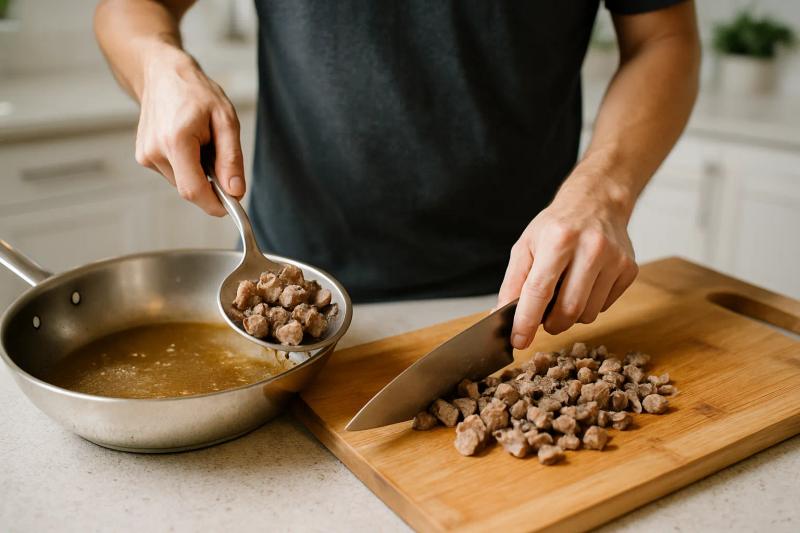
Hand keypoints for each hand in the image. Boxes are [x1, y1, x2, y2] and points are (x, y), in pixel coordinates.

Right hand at [134, 46, 243, 215]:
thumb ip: (231, 158)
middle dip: (210, 181)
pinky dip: (187, 165)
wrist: (162, 74)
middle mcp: (154, 151)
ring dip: (198, 171)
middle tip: (217, 151)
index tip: (232, 206)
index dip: (215, 204)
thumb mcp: (225, 120)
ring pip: (182, 182)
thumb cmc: (196, 92)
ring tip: (200, 140)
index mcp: (175, 141)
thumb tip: (235, 192)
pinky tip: (187, 141)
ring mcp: (145, 155)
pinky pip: (174, 173)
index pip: (194, 190)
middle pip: (190, 188)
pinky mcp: (143, 157)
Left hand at [497, 176, 638, 348]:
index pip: (539, 290)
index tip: (518, 341)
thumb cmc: (557, 226)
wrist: (597, 202)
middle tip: (544, 318)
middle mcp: (591, 247)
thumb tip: (503, 316)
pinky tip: (585, 283)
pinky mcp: (630, 269)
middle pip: (568, 310)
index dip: (526, 321)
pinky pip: (604, 307)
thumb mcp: (526, 245)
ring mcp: (615, 259)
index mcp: (559, 239)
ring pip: (588, 314)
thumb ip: (513, 282)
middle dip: (551, 324)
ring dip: (570, 315)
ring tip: (565, 292)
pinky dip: (589, 305)